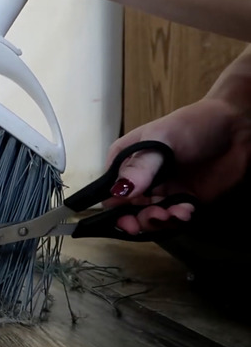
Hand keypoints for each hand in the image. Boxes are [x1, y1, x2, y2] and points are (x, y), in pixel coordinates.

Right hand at [104, 98, 250, 234]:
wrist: (237, 127)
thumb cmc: (191, 125)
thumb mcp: (162, 140)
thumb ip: (140, 166)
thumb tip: (118, 191)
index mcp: (125, 161)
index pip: (109, 190)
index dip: (114, 206)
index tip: (125, 216)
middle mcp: (139, 179)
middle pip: (126, 209)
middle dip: (137, 218)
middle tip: (153, 217)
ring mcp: (162, 191)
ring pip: (149, 217)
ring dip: (159, 221)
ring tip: (176, 212)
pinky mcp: (183, 200)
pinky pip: (173, 218)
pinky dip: (177, 220)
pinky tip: (187, 211)